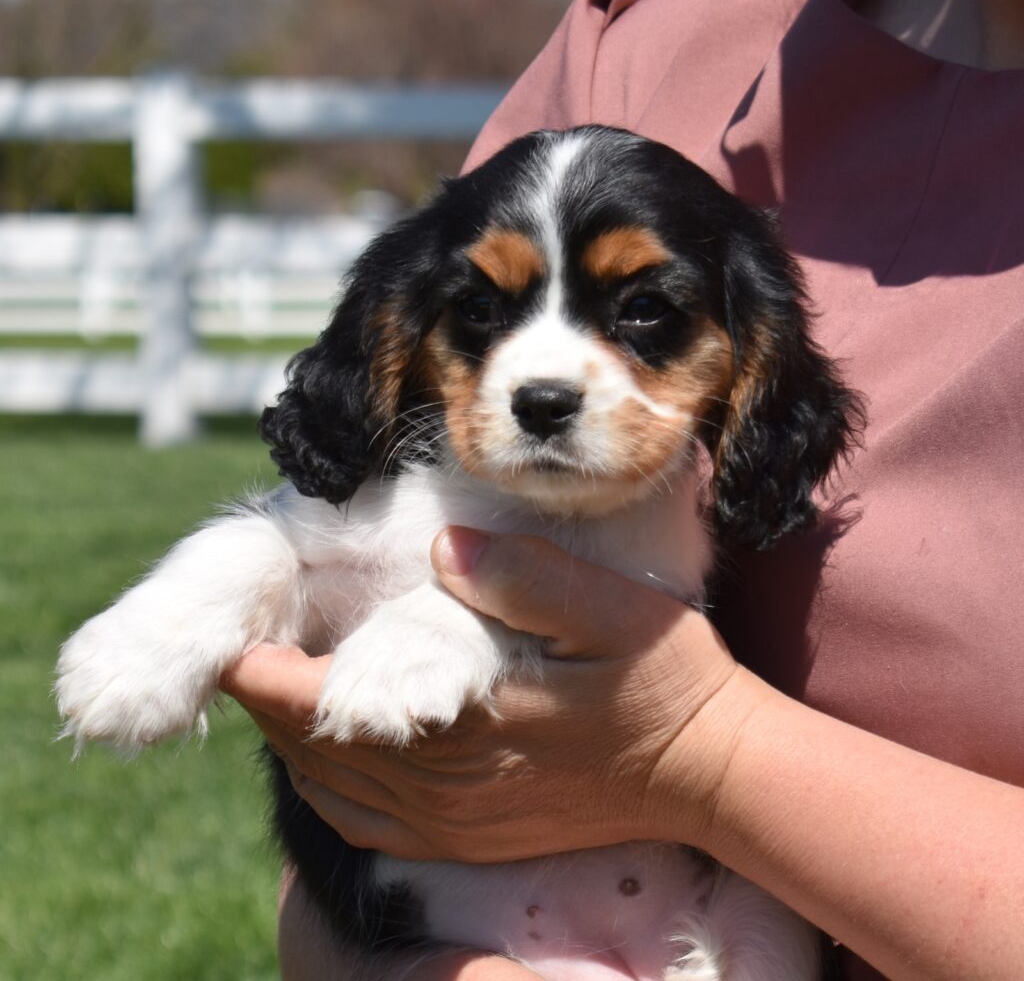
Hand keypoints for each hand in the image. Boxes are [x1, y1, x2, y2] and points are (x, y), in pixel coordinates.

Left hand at [221, 526, 750, 861]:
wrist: (709, 772)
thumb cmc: (662, 678)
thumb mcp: (609, 606)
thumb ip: (525, 574)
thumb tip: (443, 544)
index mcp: (465, 721)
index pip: (326, 706)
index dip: (264, 677)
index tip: (230, 641)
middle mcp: (447, 783)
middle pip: (315, 752)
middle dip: (265, 705)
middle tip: (240, 655)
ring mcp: (457, 820)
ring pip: (333, 791)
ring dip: (291, 746)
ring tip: (271, 697)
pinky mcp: (472, 840)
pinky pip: (368, 828)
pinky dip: (326, 793)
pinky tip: (323, 765)